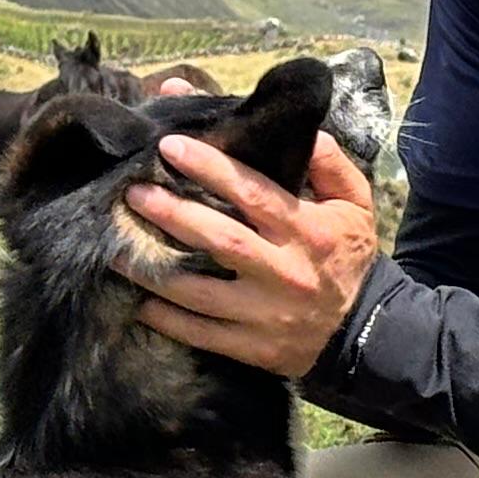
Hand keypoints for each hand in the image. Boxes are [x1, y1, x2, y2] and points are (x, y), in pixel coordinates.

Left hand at [123, 134, 379, 376]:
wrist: (364, 330)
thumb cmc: (347, 256)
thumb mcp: (355, 204)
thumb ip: (329, 163)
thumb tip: (301, 128)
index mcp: (307, 230)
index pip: (253, 194)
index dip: (210, 167)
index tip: (169, 146)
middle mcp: (284, 271)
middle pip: (218, 239)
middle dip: (170, 214)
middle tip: (131, 193)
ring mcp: (264, 314)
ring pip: (199, 291)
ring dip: (152, 269)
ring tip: (114, 248)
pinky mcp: (252, 348)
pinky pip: (199, 333)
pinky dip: (165, 319)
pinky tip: (137, 300)